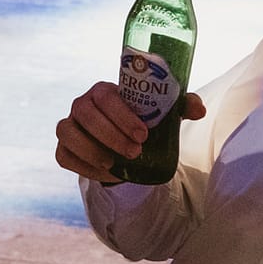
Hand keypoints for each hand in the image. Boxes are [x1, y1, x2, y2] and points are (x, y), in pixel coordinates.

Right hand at [54, 81, 205, 182]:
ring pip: (67, 133)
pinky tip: (105, 172)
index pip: (105, 96)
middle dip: (110, 134)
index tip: (143, 135)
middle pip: (84, 113)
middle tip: (135, 152)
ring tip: (116, 165)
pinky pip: (64, 156)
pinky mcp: (63, 148)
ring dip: (92, 150)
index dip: (121, 115)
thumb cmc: (141, 121)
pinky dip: (82, 166)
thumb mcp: (161, 114)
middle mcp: (81, 105)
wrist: (122, 141)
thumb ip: (179, 107)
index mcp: (103, 91)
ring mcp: (69, 126)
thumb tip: (199, 110)